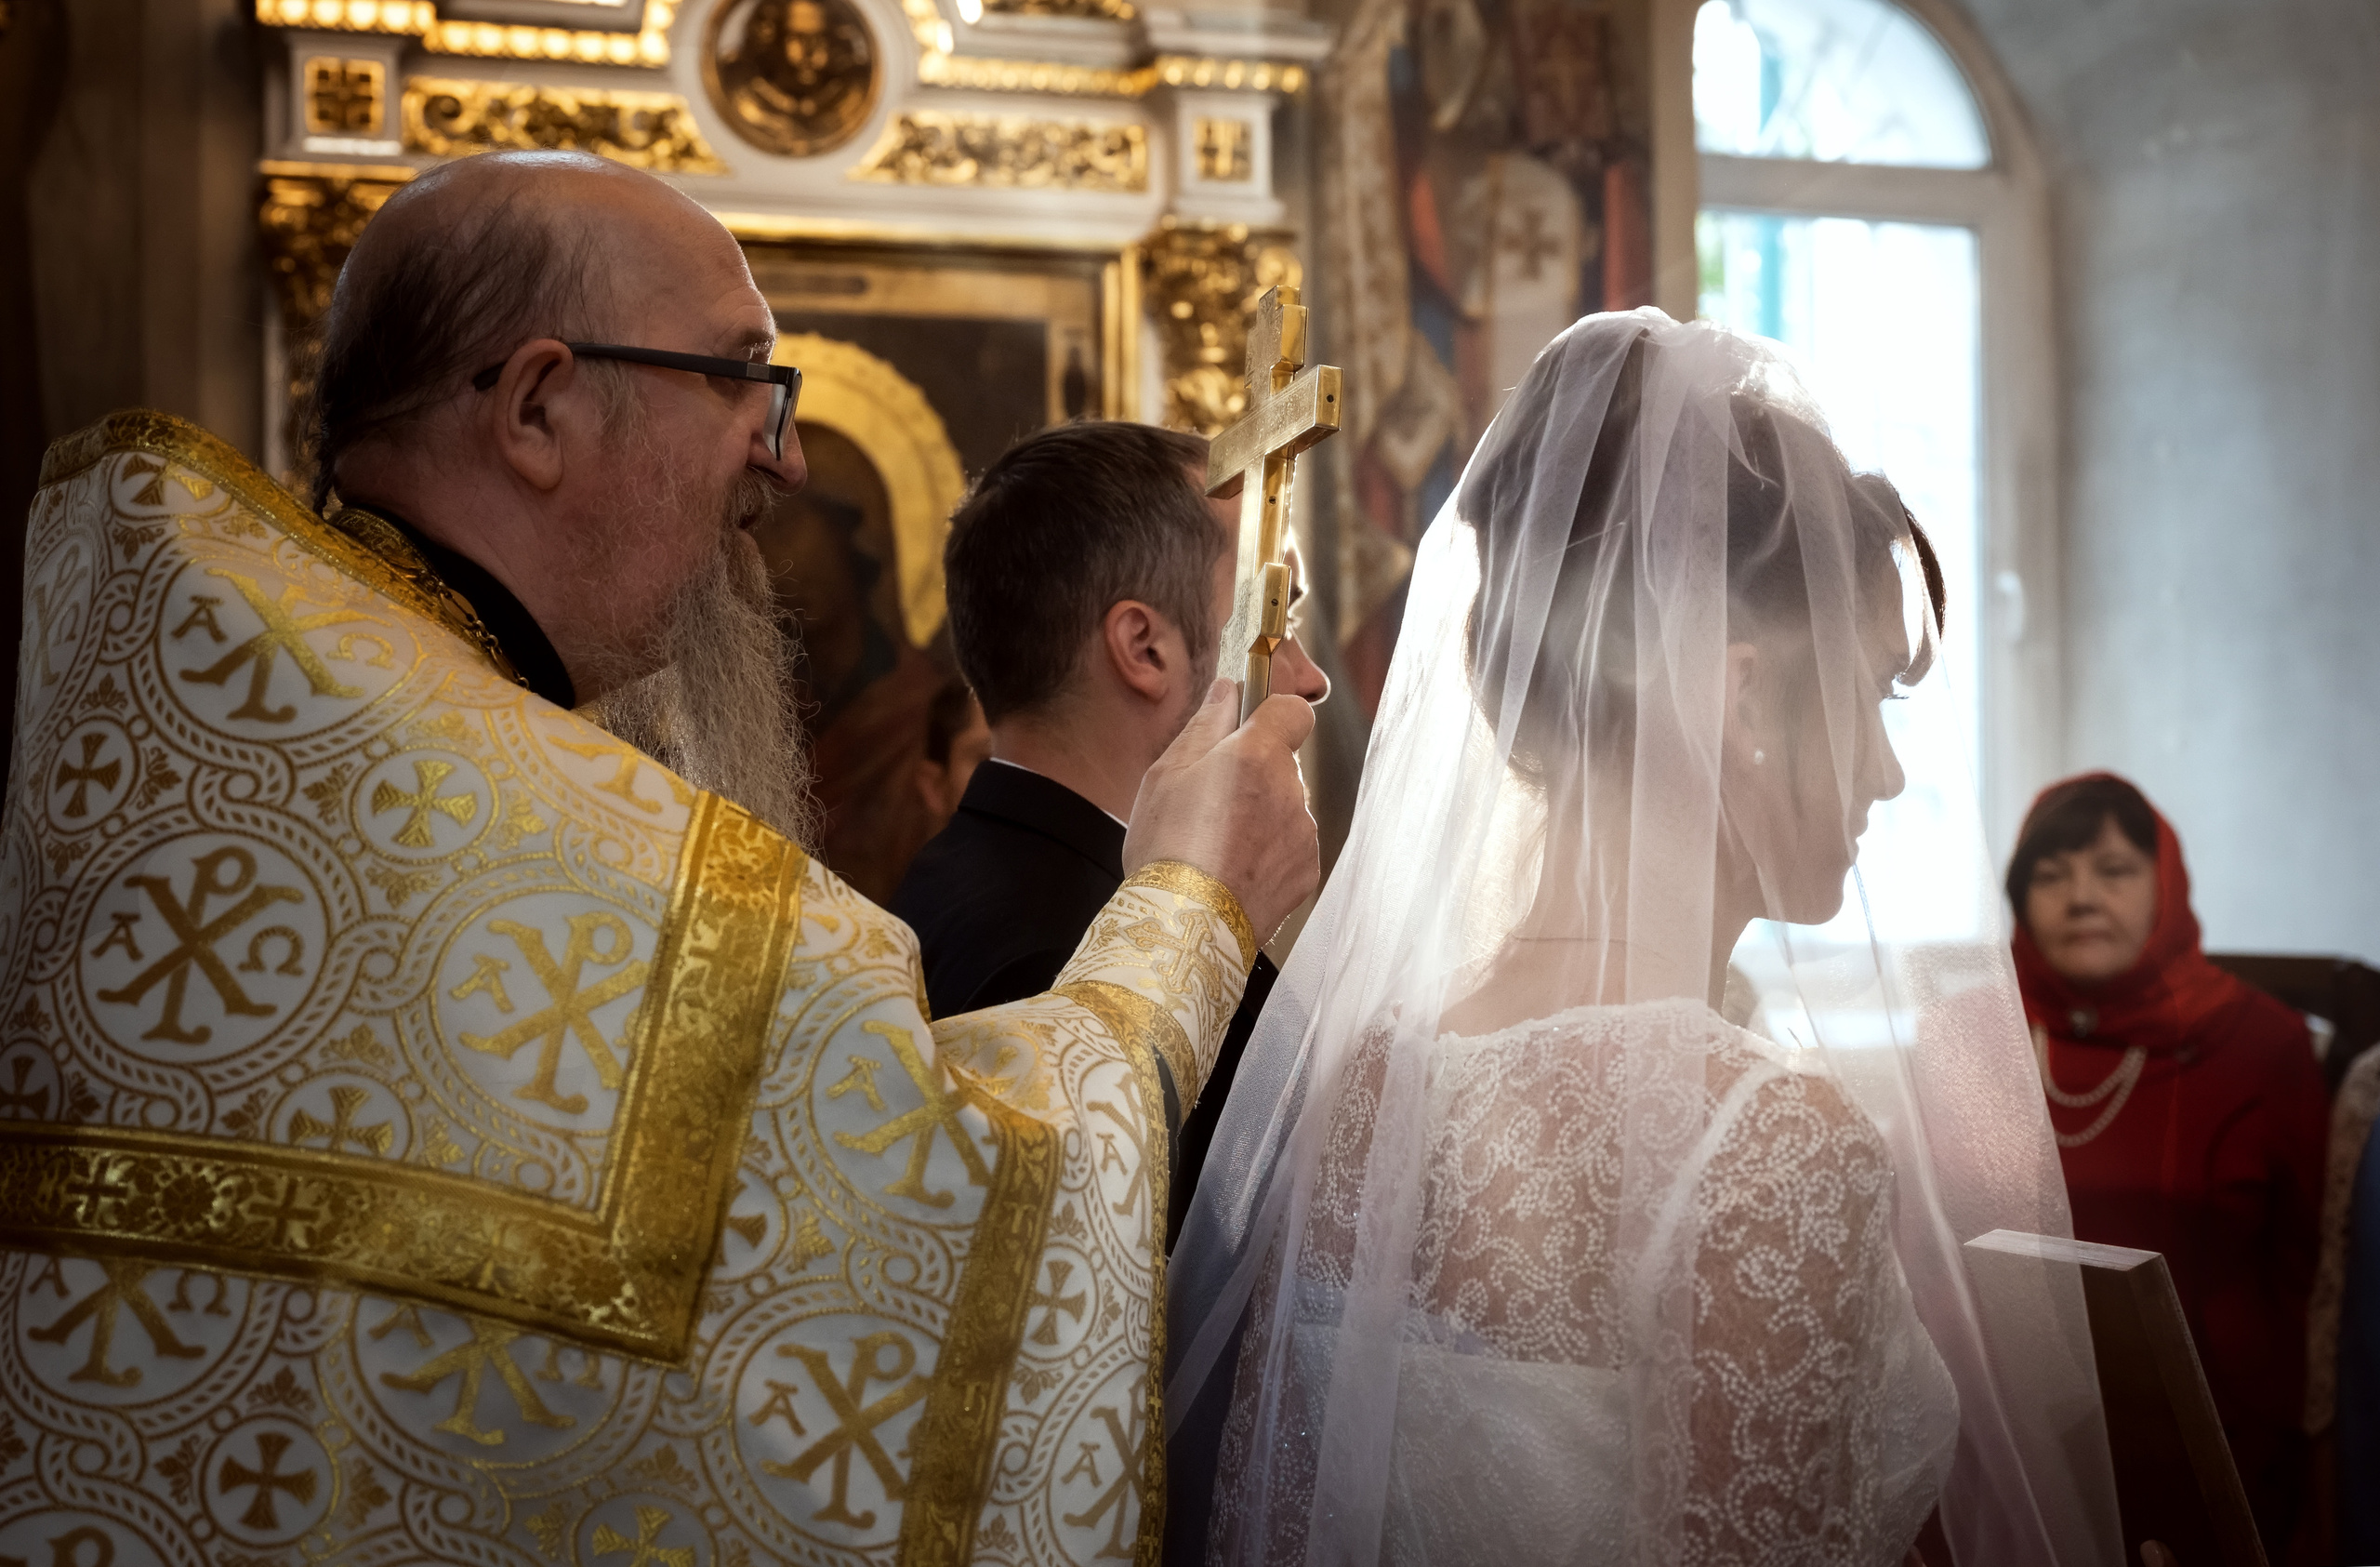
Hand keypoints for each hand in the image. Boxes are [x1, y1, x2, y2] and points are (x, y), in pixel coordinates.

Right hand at [1124, 679, 1318, 944]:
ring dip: (1261, 816)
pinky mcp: (1306, 872)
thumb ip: (1205, 725)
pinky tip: (1232, 869)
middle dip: (1253, 774)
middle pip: (1281, 765)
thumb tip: (1226, 691)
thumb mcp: (1166, 774)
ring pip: (1285, 808)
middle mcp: (1292, 790)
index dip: (1272, 712)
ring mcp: (1303, 833)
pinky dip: (1268, 854)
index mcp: (1257, 755)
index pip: (1292, 709)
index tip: (1249, 723)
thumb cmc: (1167, 848)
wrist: (1186, 926)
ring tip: (1215, 845)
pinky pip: (1290, 847)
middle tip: (1209, 801)